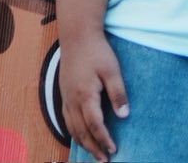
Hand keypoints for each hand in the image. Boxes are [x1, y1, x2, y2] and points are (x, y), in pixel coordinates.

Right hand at [59, 31, 127, 159]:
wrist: (77, 37)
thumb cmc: (97, 51)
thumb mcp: (112, 70)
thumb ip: (118, 93)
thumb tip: (124, 116)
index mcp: (86, 95)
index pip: (95, 125)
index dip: (104, 139)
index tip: (113, 150)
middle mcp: (72, 101)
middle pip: (81, 132)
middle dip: (93, 148)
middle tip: (104, 160)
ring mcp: (66, 99)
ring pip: (72, 128)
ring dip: (83, 143)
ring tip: (94, 154)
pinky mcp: (64, 95)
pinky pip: (67, 120)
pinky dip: (74, 133)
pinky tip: (80, 137)